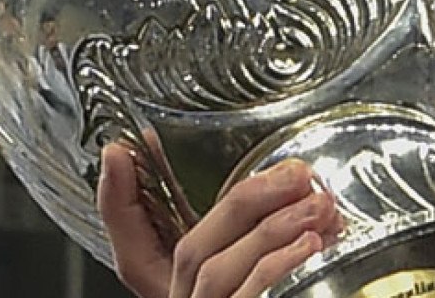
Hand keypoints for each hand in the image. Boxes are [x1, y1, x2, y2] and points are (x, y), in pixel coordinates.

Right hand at [97, 144, 342, 297]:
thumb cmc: (264, 295)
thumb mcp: (252, 275)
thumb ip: (259, 245)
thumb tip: (301, 192)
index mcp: (177, 293)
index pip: (131, 251)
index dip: (117, 202)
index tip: (118, 152)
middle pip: (191, 248)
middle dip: (244, 201)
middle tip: (296, 173)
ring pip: (215, 270)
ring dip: (270, 229)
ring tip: (317, 206)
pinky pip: (248, 297)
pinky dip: (277, 265)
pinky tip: (311, 245)